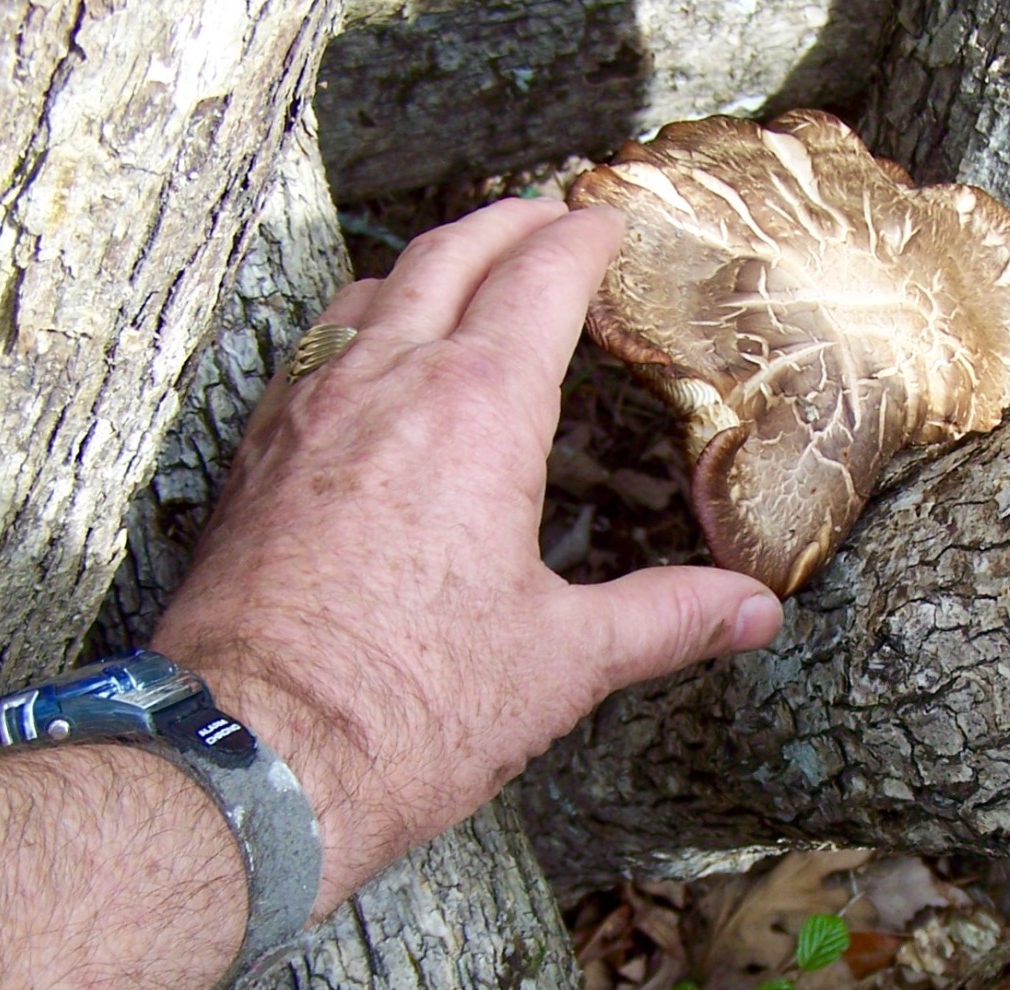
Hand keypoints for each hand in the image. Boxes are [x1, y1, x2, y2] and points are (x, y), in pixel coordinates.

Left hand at [152, 200, 781, 911]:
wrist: (253, 754)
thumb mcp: (563, 660)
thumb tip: (756, 611)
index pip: (538, 284)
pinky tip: (365, 362)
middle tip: (541, 214)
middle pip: (446, 257)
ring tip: (459, 271)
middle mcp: (384, 383)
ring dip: (423, 264)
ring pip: (367, 292)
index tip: (604, 222)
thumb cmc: (412, 705)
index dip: (579, 242)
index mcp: (475, 410)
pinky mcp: (255, 457)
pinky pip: (312, 351)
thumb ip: (666, 619)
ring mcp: (306, 411)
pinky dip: (356, 324)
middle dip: (502, 224)